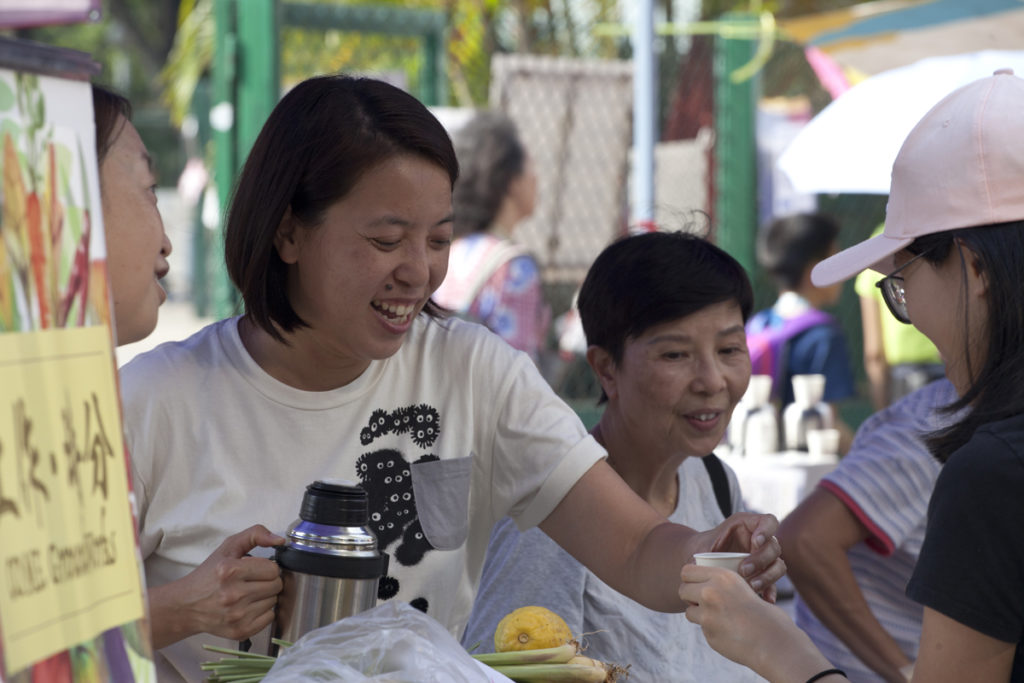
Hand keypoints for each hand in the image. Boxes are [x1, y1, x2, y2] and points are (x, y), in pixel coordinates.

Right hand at [149, 524, 284, 647]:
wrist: (186, 606)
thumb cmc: (209, 575)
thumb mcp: (228, 547)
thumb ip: (255, 534)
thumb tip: (280, 540)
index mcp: (230, 571)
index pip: (273, 569)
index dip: (266, 567)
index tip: (256, 569)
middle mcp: (233, 595)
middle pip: (276, 585)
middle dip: (267, 581)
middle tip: (252, 581)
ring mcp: (237, 615)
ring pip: (274, 601)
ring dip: (265, 596)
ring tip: (247, 594)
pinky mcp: (240, 631)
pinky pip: (270, 618)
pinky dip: (263, 612)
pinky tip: (248, 607)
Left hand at [681, 564, 832, 680]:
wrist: (774, 640)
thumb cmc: (762, 612)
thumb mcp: (743, 586)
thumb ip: (720, 584)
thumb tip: (697, 583)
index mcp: (722, 576)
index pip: (687, 571)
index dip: (690, 578)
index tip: (694, 583)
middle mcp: (710, 592)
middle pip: (682, 589)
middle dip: (689, 596)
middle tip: (701, 601)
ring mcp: (707, 614)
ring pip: (688, 611)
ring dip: (699, 614)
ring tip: (718, 617)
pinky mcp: (708, 633)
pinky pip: (702, 628)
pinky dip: (711, 630)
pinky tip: (727, 631)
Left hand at [705, 512, 784, 601]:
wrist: (701, 566)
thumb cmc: (701, 551)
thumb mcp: (703, 545)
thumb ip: (706, 551)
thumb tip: (699, 563)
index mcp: (748, 526)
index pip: (769, 522)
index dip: (767, 530)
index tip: (756, 542)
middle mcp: (759, 542)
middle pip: (774, 547)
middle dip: (761, 559)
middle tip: (743, 570)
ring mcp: (764, 560)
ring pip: (778, 565)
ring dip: (767, 576)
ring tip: (751, 586)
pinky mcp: (763, 577)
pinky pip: (773, 585)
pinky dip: (770, 592)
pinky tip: (765, 599)